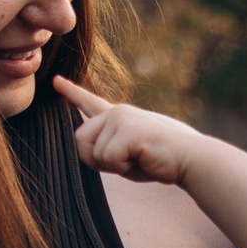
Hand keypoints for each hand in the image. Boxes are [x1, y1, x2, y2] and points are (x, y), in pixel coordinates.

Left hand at [52, 76, 211, 186]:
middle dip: (98, 160)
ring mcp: (121, 117)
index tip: (56, 80)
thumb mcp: (128, 156)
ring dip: (115, 165)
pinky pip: (108, 158)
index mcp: (119, 117)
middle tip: (128, 160)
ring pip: (94, 152)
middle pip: (80, 140)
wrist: (190, 158)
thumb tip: (84, 144)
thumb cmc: (162, 160)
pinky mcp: (127, 127)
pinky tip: (143, 157)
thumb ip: (106, 149)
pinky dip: (123, 167)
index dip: (71, 92)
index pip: (89, 103)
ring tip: (140, 157)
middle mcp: (117, 112)